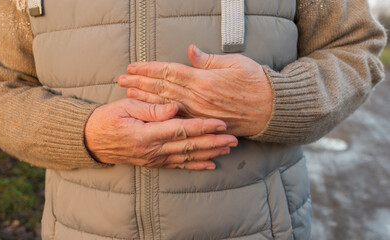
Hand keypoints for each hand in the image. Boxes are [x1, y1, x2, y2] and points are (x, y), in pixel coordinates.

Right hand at [85, 99, 237, 169]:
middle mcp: (152, 150)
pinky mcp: (153, 163)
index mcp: (146, 133)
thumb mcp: (126, 107)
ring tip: (227, 149)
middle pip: (189, 146)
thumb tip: (174, 108)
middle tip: (233, 139)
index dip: (202, 126)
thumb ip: (151, 108)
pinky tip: (210, 164)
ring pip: (187, 157)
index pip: (181, 129)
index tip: (220, 123)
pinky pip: (178, 165)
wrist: (92, 141)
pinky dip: (195, 165)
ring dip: (209, 154)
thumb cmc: (107, 119)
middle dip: (213, 142)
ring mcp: (153, 159)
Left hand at [118, 45, 272, 136]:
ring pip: (165, 105)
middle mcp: (198, 99)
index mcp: (203, 80)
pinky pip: (177, 120)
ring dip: (145, 99)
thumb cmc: (255, 83)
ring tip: (129, 93)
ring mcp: (199, 113)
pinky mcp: (203, 124)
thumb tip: (190, 51)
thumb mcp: (234, 63)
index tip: (133, 66)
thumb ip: (208, 60)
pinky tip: (149, 113)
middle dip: (140, 83)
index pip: (168, 72)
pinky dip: (161, 116)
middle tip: (121, 79)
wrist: (270, 110)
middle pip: (161, 89)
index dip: (148, 69)